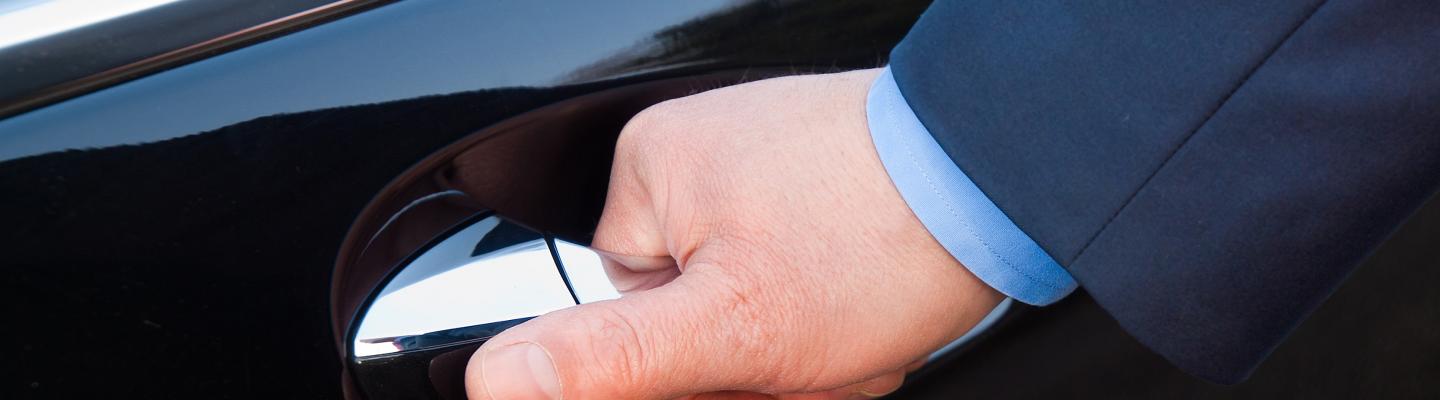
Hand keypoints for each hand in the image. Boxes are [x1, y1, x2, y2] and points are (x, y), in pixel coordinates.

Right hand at [466, 68, 1001, 399]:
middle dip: (756, 358)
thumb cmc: (879, 237)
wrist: (1007, 182)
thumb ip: (608, 359)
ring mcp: (763, 165)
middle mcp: (699, 156)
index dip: (689, 365)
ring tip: (854, 326)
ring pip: (751, 306)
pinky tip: (870, 303)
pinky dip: (834, 312)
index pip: (622, 316)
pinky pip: (797, 277)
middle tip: (817, 351)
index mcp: (650, 176)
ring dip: (803, 345)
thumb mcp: (731, 324)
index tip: (749, 364)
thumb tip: (497, 378)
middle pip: (692, 313)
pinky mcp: (816, 182)